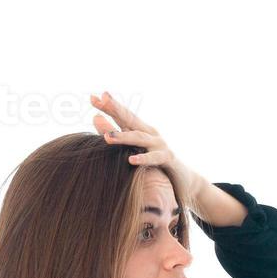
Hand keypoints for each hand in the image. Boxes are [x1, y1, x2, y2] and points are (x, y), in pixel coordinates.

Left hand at [91, 91, 209, 212]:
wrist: (183, 180)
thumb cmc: (154, 164)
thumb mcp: (133, 148)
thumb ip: (115, 133)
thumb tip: (95, 117)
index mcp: (140, 130)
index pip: (122, 115)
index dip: (108, 106)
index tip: (92, 98)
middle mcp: (150, 134)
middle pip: (130, 119)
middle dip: (116, 109)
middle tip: (101, 100)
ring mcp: (160, 145)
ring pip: (140, 138)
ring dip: (123, 137)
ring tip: (107, 138)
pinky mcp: (168, 159)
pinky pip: (154, 158)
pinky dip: (143, 159)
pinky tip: (131, 160)